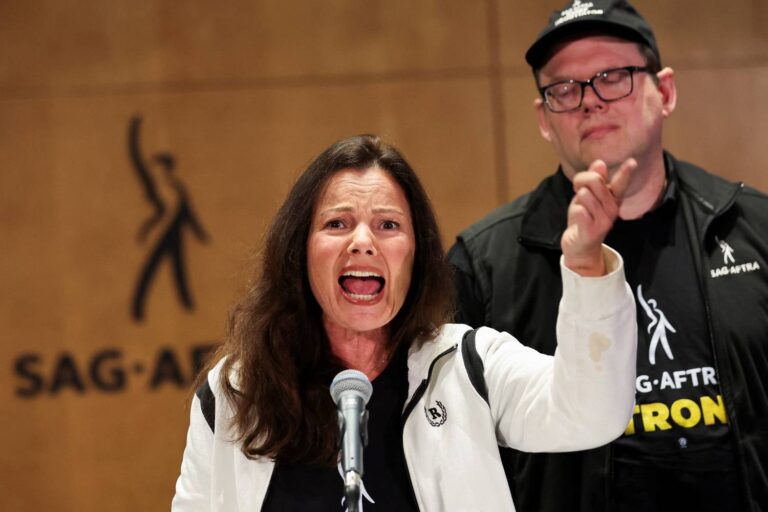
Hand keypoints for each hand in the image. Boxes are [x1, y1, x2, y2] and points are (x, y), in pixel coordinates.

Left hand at [561, 158, 634, 275]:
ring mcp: (604, 221)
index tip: (632, 162)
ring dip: (577, 201)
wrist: (579, 246)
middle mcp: (612, 209)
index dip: (625, 172)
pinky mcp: (593, 231)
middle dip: (581, 181)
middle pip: (595, 181)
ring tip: (580, 210)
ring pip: (584, 194)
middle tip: (577, 189)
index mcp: (613, 199)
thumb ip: (594, 179)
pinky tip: (578, 220)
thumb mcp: (588, 196)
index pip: (621, 183)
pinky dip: (575, 212)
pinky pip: (579, 210)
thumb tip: (600, 163)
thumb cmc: (584, 218)